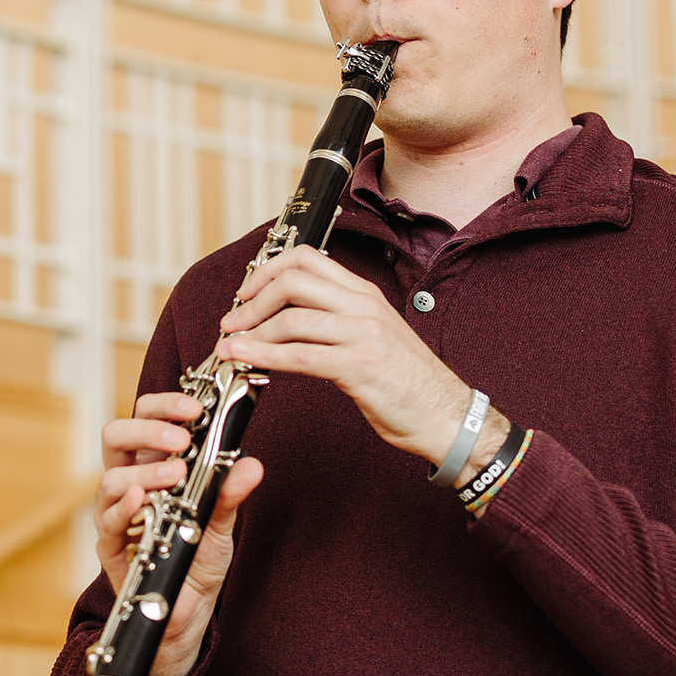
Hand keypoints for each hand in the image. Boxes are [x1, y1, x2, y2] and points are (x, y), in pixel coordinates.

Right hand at [95, 391, 264, 675]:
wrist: (187, 614)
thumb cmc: (197, 559)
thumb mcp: (222, 523)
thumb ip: (230, 493)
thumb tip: (252, 464)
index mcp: (153, 465)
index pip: (145, 418)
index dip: (164, 406)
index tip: (195, 407)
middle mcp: (129, 483)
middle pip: (116, 436)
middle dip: (147, 429)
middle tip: (182, 439)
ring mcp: (116, 514)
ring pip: (110, 477)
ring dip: (144, 473)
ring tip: (175, 476)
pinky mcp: (111, 548)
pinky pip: (107, 522)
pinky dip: (123, 508)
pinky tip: (142, 501)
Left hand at [214, 247, 506, 481]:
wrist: (447, 417)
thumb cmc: (405, 382)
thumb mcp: (370, 336)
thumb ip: (334, 320)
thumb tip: (284, 318)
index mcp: (364, 293)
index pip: (308, 258)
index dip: (267, 270)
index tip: (245, 292)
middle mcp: (364, 306)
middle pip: (293, 281)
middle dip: (251, 299)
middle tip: (231, 321)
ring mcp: (363, 335)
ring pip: (291, 318)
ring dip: (251, 331)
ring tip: (228, 346)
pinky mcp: (360, 368)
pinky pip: (301, 356)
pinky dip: (264, 355)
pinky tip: (244, 359)